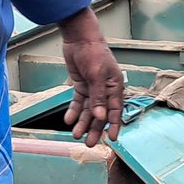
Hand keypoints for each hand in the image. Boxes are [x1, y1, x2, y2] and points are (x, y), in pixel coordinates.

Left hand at [59, 8, 125, 146]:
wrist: (79, 38)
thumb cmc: (94, 53)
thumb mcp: (97, 75)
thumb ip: (99, 98)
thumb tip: (101, 118)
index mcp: (114, 86)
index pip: (115, 110)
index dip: (114, 125)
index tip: (112, 140)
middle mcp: (105, 89)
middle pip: (100, 114)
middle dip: (95, 129)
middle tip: (89, 144)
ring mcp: (92, 88)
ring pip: (89, 110)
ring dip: (83, 123)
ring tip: (76, 135)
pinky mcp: (81, 85)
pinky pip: (78, 102)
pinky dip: (74, 111)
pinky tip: (68, 120)